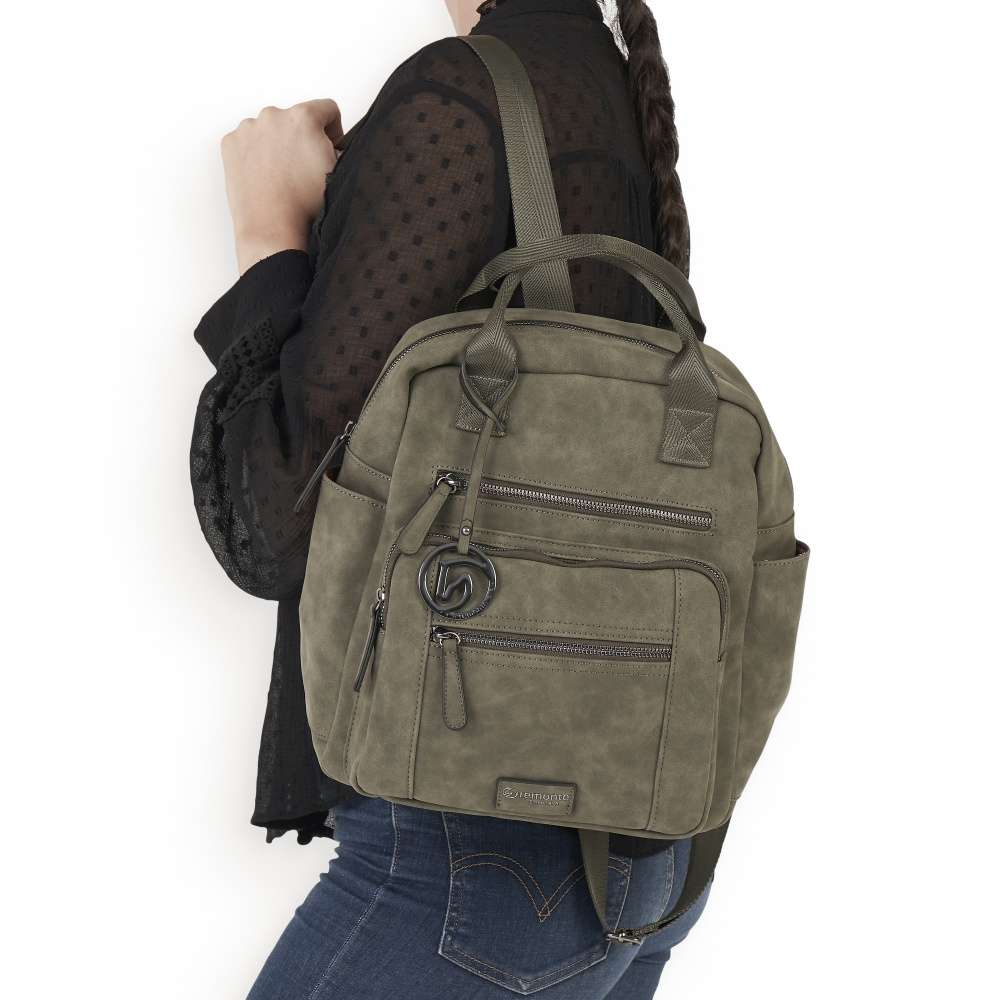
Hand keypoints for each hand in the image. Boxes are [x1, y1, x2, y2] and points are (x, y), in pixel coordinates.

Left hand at [221, 100, 342, 273]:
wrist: (272, 228)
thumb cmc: (305, 206)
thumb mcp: (337, 171)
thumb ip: (334, 146)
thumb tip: (330, 144)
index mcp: (303, 117)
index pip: (327, 109)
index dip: (334, 132)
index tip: (329, 149)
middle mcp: (273, 115)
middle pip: (295, 119)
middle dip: (301, 139)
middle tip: (302, 169)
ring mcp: (248, 128)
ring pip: (269, 129)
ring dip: (277, 145)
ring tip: (281, 176)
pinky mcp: (230, 144)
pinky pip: (247, 141)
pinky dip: (255, 154)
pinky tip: (264, 176)